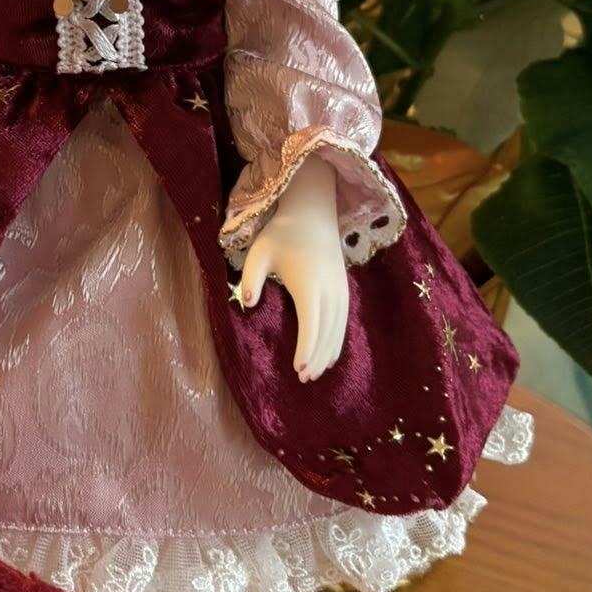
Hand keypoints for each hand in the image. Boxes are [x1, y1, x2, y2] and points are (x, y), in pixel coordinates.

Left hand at [237, 161, 349, 381]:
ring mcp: (340, 289)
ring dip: (327, 352)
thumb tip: (248, 304)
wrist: (313, 212)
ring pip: (338, 329)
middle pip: (326, 332)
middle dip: (316, 358)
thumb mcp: (260, 251)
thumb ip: (251, 277)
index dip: (306, 348)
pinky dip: (337, 341)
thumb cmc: (281, 233)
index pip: (311, 324)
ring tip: (314, 374)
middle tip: (303, 379)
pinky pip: (343, 321)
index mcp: (309, 283)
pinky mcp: (343, 288)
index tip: (299, 369)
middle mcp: (329, 289)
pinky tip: (329, 356)